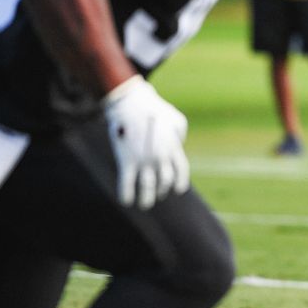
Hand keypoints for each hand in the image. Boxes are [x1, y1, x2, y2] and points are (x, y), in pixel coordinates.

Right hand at [103, 76, 188, 209]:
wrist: (131, 102)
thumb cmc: (154, 109)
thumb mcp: (175, 119)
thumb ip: (178, 135)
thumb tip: (177, 144)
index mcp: (173, 148)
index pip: (181, 172)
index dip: (180, 183)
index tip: (177, 190)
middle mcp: (160, 157)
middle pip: (165, 182)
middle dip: (162, 190)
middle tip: (157, 193)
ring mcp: (143, 160)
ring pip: (147, 187)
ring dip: (146, 199)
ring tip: (144, 204)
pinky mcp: (126, 160)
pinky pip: (127, 183)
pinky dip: (126, 194)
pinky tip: (126, 200)